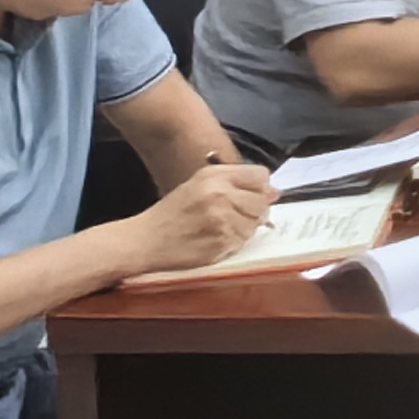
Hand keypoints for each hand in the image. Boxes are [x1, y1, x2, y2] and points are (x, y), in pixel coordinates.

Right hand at [119, 158, 274, 274]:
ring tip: (220, 229)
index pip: (260, 175)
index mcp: (215, 176)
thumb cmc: (171, 213)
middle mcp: (220, 194)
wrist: (143, 240)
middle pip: (262, 201)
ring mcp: (222, 219)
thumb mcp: (199, 185)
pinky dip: (233, 243)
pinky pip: (242, 242)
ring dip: (244, 229)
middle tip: (234, 217)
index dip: (260, 188)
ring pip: (255, 224)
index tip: (252, 196)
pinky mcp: (220, 242)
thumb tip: (274, 192)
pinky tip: (214, 240)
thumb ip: (235, 183)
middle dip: (254, 211)